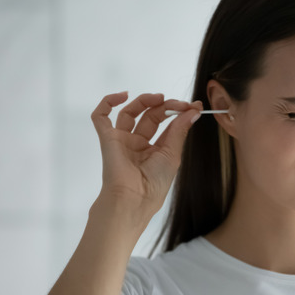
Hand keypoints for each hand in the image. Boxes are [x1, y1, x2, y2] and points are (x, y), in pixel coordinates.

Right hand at [90, 92, 202, 222]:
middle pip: (150, 115)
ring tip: (158, 98)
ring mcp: (122, 140)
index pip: (167, 124)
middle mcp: (138, 144)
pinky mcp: (108, 139)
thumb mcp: (173, 154)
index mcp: (156, 150)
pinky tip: (122, 95)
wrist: (133, 199)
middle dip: (165, 106)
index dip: (179, 112)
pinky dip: (108, 102)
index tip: (194, 106)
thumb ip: (180, 130)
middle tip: (179, 103)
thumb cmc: (154, 184)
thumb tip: (193, 111)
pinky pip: (101, 117)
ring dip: (144, 101)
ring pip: (130, 112)